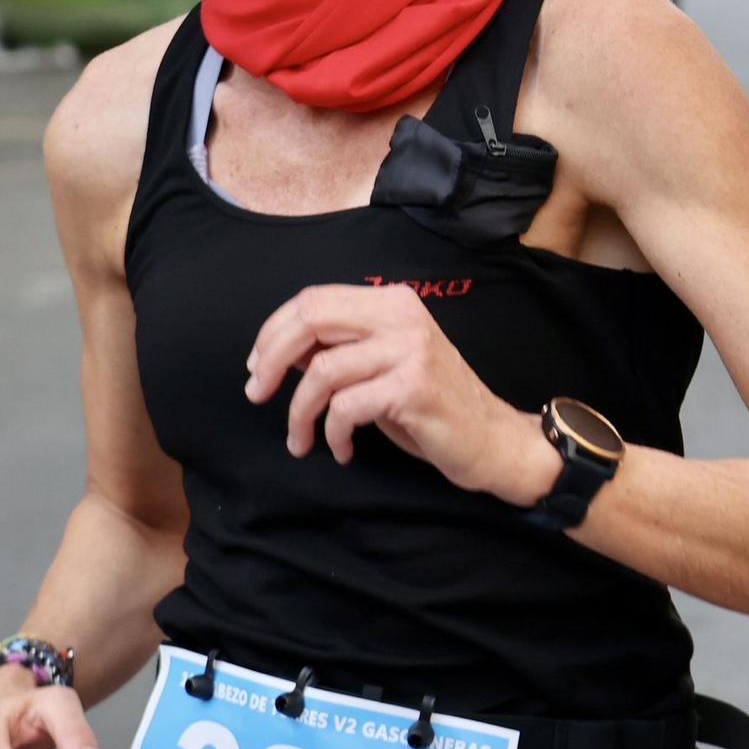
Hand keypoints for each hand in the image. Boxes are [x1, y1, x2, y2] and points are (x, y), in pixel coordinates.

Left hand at [244, 284, 556, 505]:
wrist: (491, 440)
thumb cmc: (431, 407)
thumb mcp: (380, 367)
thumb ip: (338, 350)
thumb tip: (279, 350)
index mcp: (391, 302)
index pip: (314, 299)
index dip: (274, 330)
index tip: (257, 366)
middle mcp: (401, 316)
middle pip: (311, 319)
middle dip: (272, 358)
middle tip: (256, 394)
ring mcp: (409, 350)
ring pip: (322, 371)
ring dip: (300, 412)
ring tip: (300, 440)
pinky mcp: (412, 388)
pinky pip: (346, 407)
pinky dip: (333, 433)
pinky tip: (341, 450)